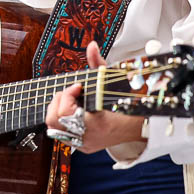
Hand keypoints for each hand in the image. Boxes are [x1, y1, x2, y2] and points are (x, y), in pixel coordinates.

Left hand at [44, 40, 145, 154]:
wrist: (139, 126)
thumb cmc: (126, 103)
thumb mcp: (111, 81)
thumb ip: (98, 63)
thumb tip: (92, 46)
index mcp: (95, 123)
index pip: (64, 111)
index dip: (67, 94)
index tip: (77, 86)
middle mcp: (87, 136)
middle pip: (53, 120)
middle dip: (57, 102)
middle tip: (68, 93)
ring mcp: (84, 143)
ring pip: (54, 129)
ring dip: (57, 111)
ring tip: (68, 101)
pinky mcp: (83, 147)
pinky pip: (62, 135)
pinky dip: (62, 122)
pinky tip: (72, 111)